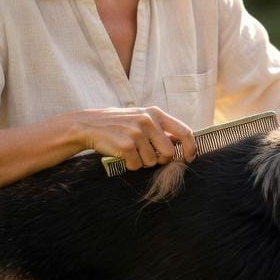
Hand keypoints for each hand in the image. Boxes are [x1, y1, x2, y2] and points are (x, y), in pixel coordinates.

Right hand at [66, 107, 197, 170]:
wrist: (89, 125)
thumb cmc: (119, 125)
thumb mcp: (142, 119)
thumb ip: (161, 129)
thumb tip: (182, 143)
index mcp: (155, 113)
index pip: (184, 132)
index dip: (190, 148)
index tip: (189, 158)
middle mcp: (148, 121)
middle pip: (169, 153)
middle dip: (161, 160)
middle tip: (148, 156)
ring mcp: (137, 133)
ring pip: (152, 161)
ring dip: (142, 162)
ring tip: (130, 151)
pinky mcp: (126, 146)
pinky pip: (137, 165)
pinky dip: (130, 165)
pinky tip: (122, 155)